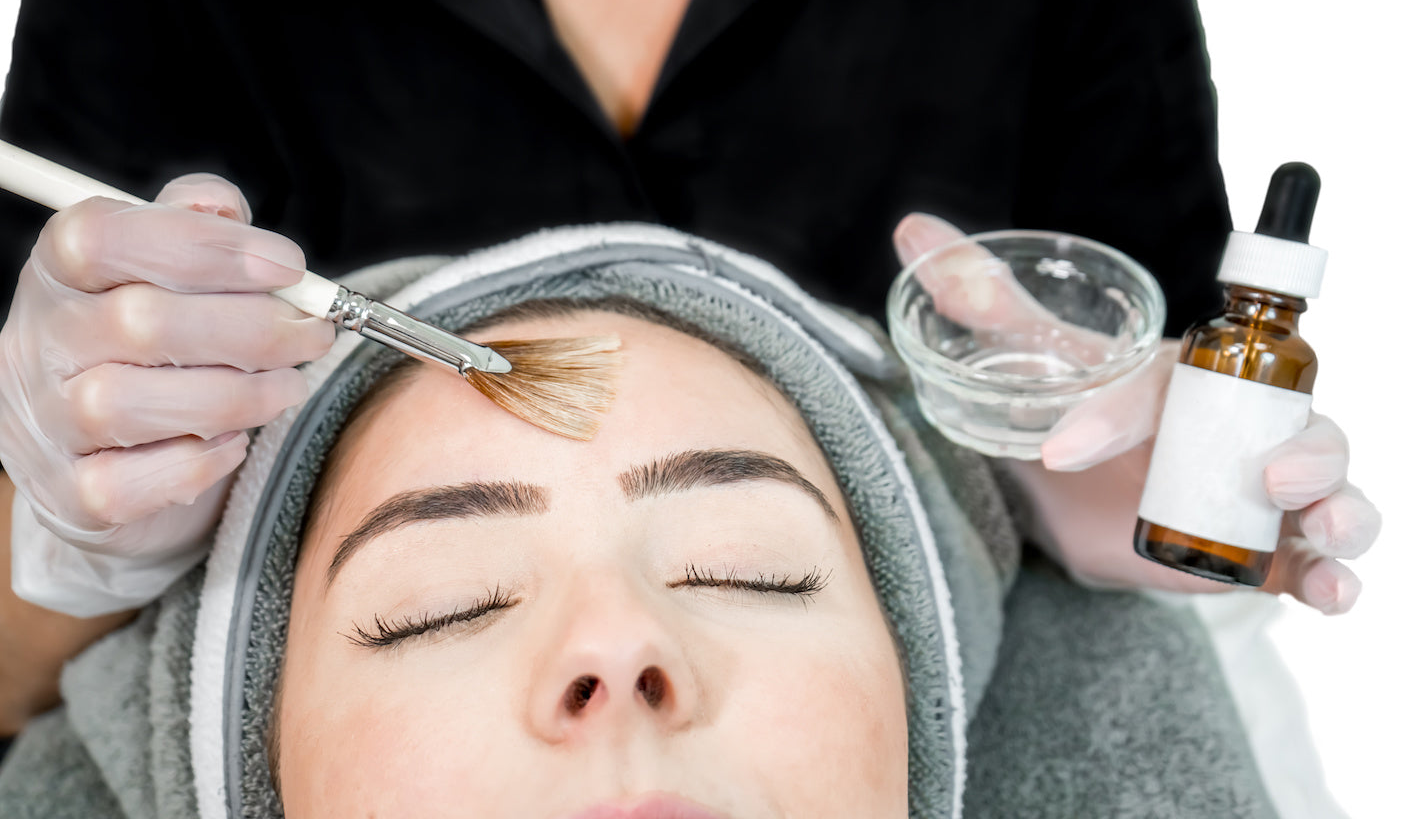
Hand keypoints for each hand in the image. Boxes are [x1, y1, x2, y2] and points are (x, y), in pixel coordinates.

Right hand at [0, 175, 334, 615]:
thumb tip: (224, 205)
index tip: (290, 268)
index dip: (209, 248)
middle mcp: (38, 342)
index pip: (107, 238)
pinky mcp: (71, 494)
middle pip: (139, 322)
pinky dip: (200, 463)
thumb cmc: (156, 342)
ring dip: (237, 396)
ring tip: (287, 387)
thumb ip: (198, 226)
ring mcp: (45, 423)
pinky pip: (131, 483)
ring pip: (131, 404)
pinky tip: (233, 443)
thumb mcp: (170, 269)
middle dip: (253, 329)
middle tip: (313, 335)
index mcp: (61, 270)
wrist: (103, 451)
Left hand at [893, 212, 1381, 613]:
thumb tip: (913, 231)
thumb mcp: (1031, 360)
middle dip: (1306, 449)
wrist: (1078, 491)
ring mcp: (1259, 486)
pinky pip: (1311, 560)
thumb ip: (983, 301)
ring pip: (1328, 487)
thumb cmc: (1072, 407)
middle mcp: (1241, 422)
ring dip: (1340, 507)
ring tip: (1322, 527)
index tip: (1062, 451)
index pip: (1160, 385)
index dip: (1114, 416)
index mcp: (1184, 370)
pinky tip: (1330, 593)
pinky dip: (1330, 576)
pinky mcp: (1260, 547)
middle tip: (1271, 475)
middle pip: (1301, 424)